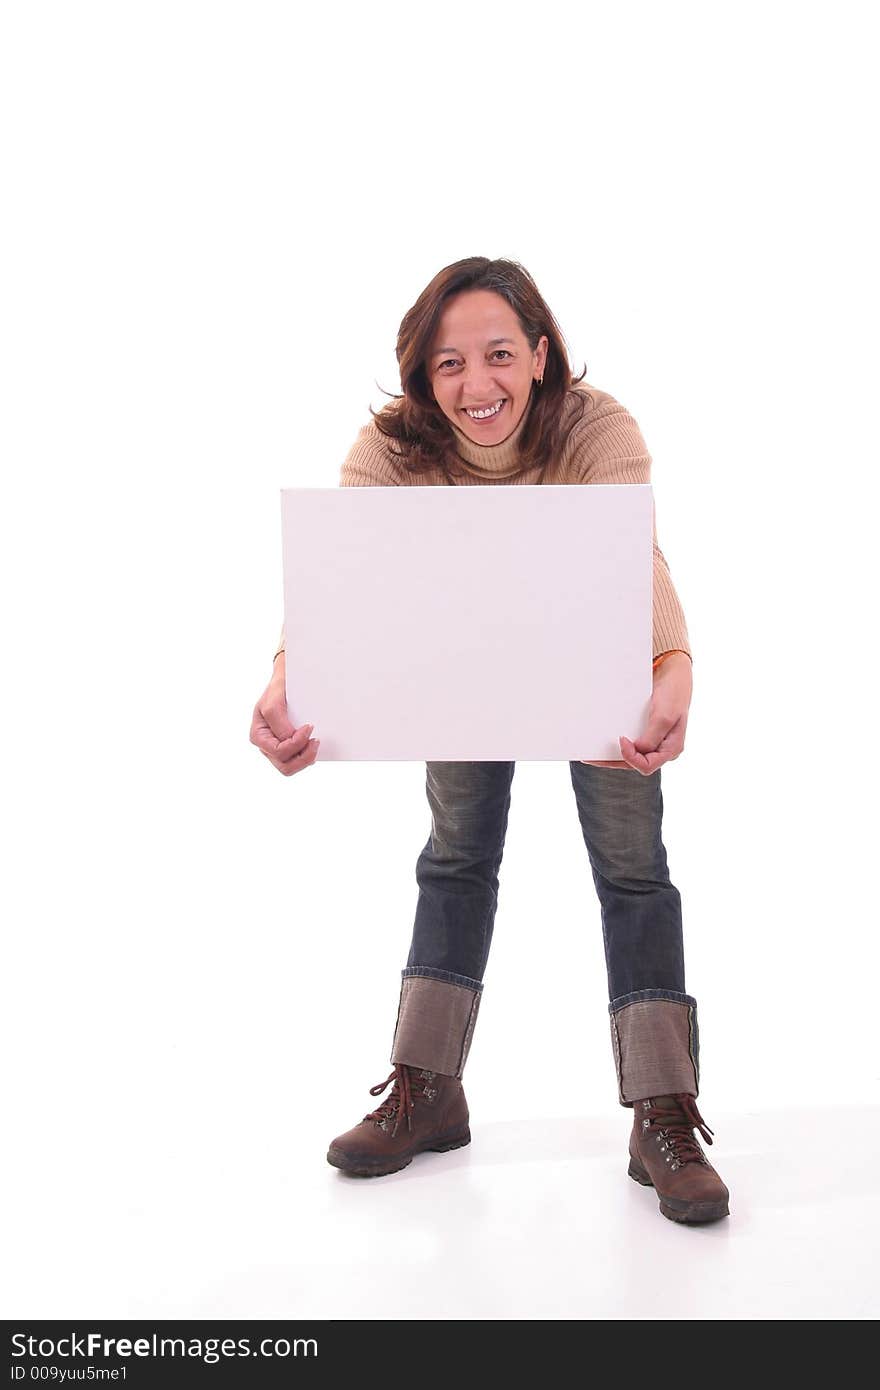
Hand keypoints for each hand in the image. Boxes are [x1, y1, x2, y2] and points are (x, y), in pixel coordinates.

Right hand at [250, 652, 319, 775]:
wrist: (287, 681)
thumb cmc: (278, 689)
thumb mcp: (274, 701)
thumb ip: (279, 721)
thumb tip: (290, 738)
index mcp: (258, 736)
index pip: (278, 751)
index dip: (296, 743)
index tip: (309, 727)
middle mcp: (266, 746)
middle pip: (285, 766)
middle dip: (303, 757)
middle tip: (316, 742)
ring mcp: (277, 749)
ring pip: (291, 767)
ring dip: (306, 759)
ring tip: (316, 744)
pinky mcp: (289, 748)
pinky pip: (297, 760)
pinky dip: (308, 755)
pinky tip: (313, 744)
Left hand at [581, 652, 691, 775]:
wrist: (671, 672)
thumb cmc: (673, 693)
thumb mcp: (664, 716)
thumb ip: (651, 737)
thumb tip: (636, 749)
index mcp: (671, 749)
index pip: (647, 766)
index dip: (631, 758)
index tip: (621, 740)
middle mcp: (661, 748)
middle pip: (635, 763)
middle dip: (613, 761)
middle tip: (592, 756)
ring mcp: (652, 740)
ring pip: (630, 755)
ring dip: (611, 755)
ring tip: (592, 753)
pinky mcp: (644, 731)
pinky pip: (629, 742)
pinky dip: (615, 744)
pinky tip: (601, 740)